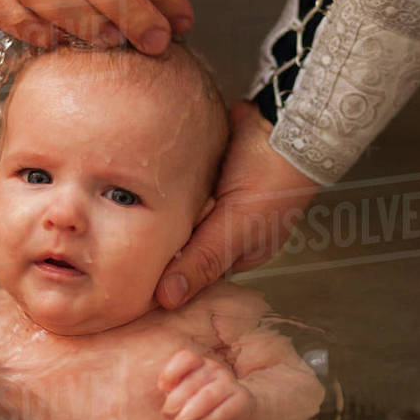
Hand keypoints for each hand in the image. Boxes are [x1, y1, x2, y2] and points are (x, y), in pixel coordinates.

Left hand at [156, 101, 320, 307]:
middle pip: (183, 243)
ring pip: (179, 216)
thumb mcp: (237, 225)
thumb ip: (203, 260)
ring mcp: (217, 199)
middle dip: (163, 237)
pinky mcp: (206, 174)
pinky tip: (155, 181)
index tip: (137, 272)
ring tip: (142, 204)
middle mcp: (228, 228)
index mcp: (241, 252)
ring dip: (164, 209)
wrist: (282, 120)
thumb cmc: (274, 175)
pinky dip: (170, 185)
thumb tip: (168, 299)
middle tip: (137, 234)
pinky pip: (180, 188)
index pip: (195, 272)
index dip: (168, 272)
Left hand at [158, 350, 256, 419]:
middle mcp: (216, 370)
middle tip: (167, 414)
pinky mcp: (242, 401)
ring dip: (189, 412)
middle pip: (193, 381)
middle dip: (175, 400)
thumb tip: (164, 389)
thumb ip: (175, 389)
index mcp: (201, 364)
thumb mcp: (189, 392)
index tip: (162, 388)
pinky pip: (222, 412)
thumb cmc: (207, 400)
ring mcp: (230, 384)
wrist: (243, 408)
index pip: (186, 358)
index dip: (171, 371)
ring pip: (207, 396)